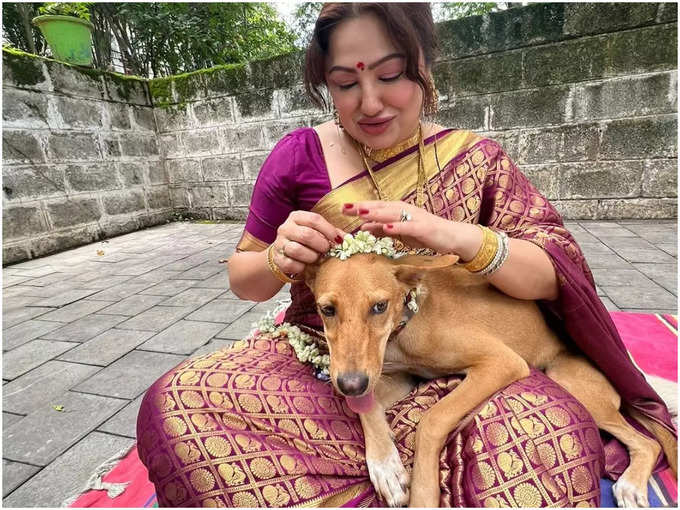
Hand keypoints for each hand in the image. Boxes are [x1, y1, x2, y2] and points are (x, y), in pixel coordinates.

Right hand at [271, 211, 345, 276]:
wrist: (286, 255)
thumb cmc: (307, 243)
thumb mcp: (318, 234)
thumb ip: (332, 234)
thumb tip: (347, 239)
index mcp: (297, 217)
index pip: (314, 220)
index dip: (329, 230)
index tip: (338, 240)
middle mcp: (286, 228)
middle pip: (306, 235)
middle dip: (321, 245)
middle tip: (326, 251)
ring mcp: (279, 243)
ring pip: (297, 250)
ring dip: (311, 257)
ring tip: (315, 258)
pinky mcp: (277, 258)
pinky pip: (290, 264)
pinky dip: (301, 267)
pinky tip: (304, 266)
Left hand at [342, 201, 479, 257]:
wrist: (451, 236)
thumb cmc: (424, 233)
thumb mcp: (399, 232)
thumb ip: (381, 229)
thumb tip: (362, 228)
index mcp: (397, 210)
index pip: (375, 207)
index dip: (359, 207)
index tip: (342, 208)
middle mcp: (404, 210)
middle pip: (380, 207)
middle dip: (362, 207)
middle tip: (345, 207)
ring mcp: (414, 217)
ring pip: (392, 214)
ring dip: (376, 213)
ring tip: (361, 213)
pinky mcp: (423, 227)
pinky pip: (408, 226)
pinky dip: (396, 227)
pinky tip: (386, 227)